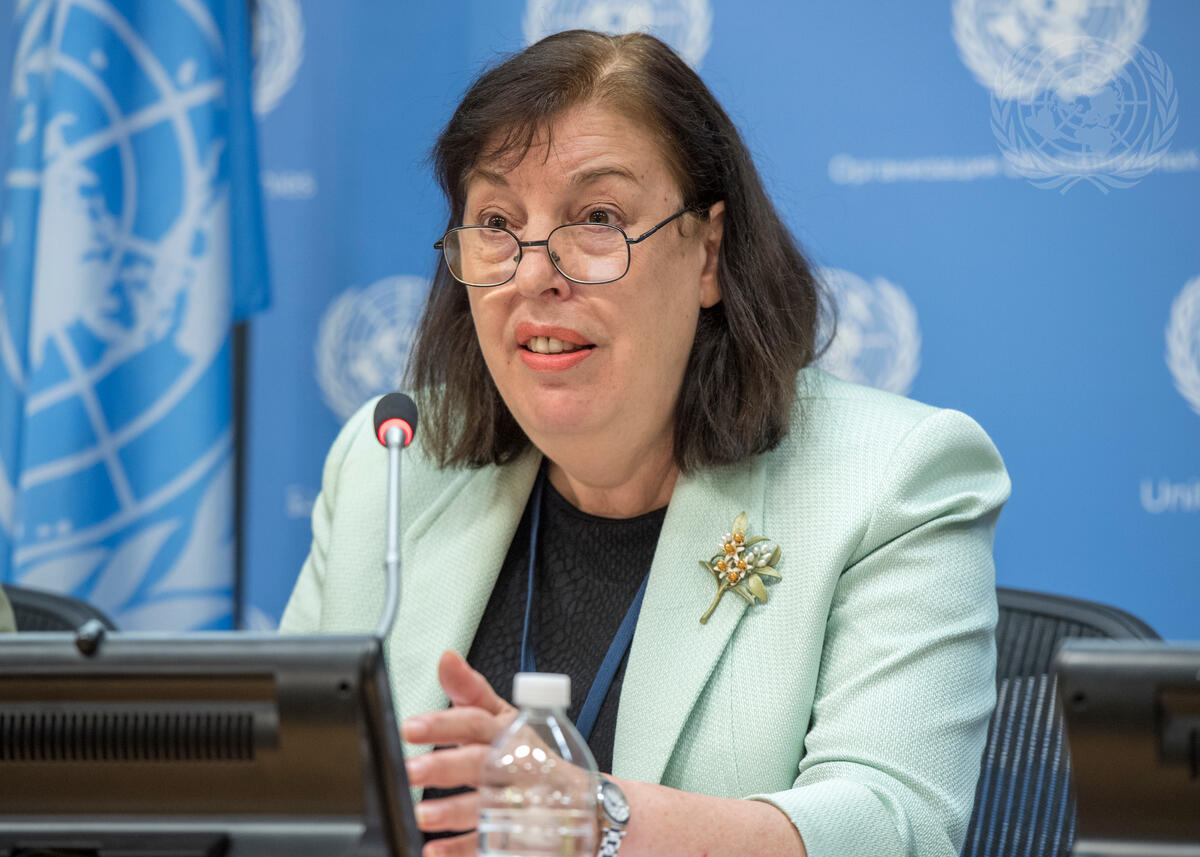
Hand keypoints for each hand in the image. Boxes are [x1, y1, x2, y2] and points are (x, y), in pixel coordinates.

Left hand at [401, 650, 517, 856]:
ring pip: (487, 805)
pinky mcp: (520, 837)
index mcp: (510, 732)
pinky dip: (463, 848)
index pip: (477, 721)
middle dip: (447, 766)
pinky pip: (491, 843)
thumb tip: (446, 658)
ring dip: (454, 810)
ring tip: (422, 814)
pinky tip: (435, 850)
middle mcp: (517, 765)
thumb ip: (471, 690)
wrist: (585, 803)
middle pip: (482, 762)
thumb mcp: (508, 717)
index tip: (410, 727)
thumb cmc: (533, 755)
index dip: (444, 723)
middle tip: (411, 770)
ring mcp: (522, 802)